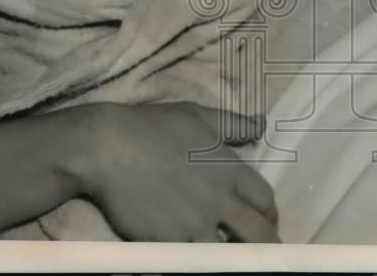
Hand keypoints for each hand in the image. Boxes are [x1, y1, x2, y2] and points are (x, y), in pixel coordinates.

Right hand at [73, 102, 277, 241]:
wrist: (106, 146)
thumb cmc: (151, 125)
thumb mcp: (197, 115)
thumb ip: (232, 123)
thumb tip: (261, 124)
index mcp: (230, 169)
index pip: (266, 200)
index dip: (269, 214)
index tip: (263, 220)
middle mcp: (218, 199)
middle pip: (259, 234)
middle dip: (266, 246)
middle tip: (260, 253)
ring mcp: (193, 224)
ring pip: (228, 255)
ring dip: (230, 258)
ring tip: (225, 258)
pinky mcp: (167, 242)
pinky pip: (191, 260)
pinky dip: (195, 261)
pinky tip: (193, 257)